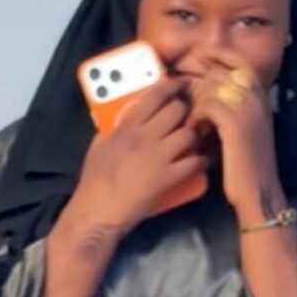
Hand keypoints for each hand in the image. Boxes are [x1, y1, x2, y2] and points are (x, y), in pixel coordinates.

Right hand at [72, 76, 210, 235]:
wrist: (97, 212)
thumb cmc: (93, 182)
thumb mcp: (99, 146)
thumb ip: (113, 128)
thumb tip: (124, 117)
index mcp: (126, 126)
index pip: (155, 96)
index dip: (173, 86)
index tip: (182, 83)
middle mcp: (144, 137)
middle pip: (177, 110)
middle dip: (187, 110)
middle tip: (191, 113)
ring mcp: (158, 157)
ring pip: (189, 133)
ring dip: (195, 135)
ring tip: (195, 138)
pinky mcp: (168, 178)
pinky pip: (194, 162)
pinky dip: (202, 160)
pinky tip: (203, 161)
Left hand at [186, 49, 283, 219]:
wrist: (259, 191)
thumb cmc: (247, 167)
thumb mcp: (244, 131)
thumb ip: (232, 110)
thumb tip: (208, 96)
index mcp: (261, 98)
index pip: (240, 61)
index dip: (220, 55)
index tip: (203, 57)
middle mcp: (256, 98)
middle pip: (220, 73)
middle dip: (199, 85)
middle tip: (188, 100)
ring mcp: (247, 109)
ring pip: (211, 88)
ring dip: (195, 103)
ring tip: (192, 121)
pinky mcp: (235, 124)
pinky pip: (207, 106)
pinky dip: (196, 117)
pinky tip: (195, 132)